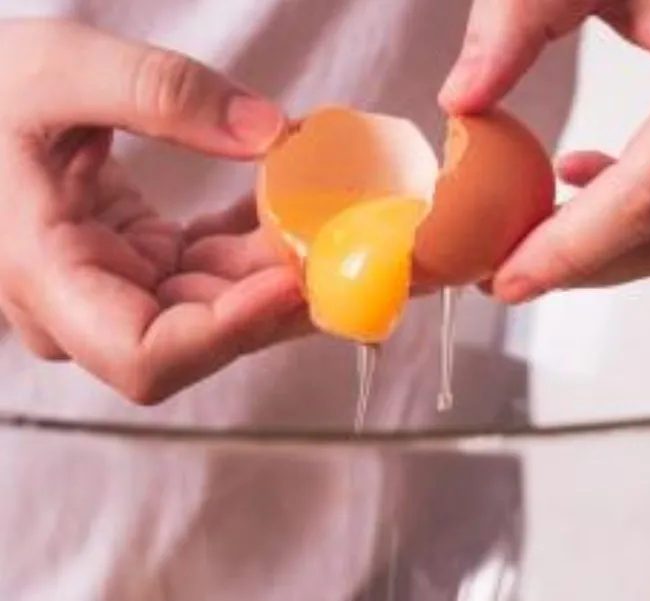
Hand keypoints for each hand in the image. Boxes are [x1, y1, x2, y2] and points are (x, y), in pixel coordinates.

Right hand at [0, 19, 306, 403]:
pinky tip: (293, 200)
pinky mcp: (141, 262)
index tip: (292, 281)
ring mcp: (116, 287)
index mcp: (45, 276)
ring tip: (341, 219)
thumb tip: (270, 132)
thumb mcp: (56, 70)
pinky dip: (257, 238)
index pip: (144, 354)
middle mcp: (84, 304)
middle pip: (202, 333)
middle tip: (352, 249)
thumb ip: (159, 92)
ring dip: (281, 263)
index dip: (226, 332)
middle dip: (281, 294)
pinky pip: (213, 267)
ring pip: (219, 301)